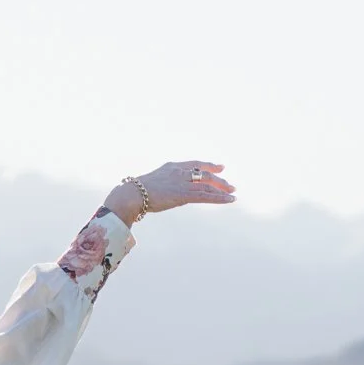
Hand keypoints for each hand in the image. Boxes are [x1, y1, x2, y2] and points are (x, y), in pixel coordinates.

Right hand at [103, 161, 235, 226]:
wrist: (131, 195)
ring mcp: (181, 183)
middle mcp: (179, 172)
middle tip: (230, 185)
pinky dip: (219, 198)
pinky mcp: (183, 195)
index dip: (208, 166)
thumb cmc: (135, 192)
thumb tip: (163, 192)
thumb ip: (162, 184)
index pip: (195, 164)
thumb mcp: (152, 184)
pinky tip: (229, 200)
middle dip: (219, 180)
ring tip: (232, 193)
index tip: (219, 167)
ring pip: (207, 184)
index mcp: (172, 167)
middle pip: (204, 174)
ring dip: (222, 189)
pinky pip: (205, 196)